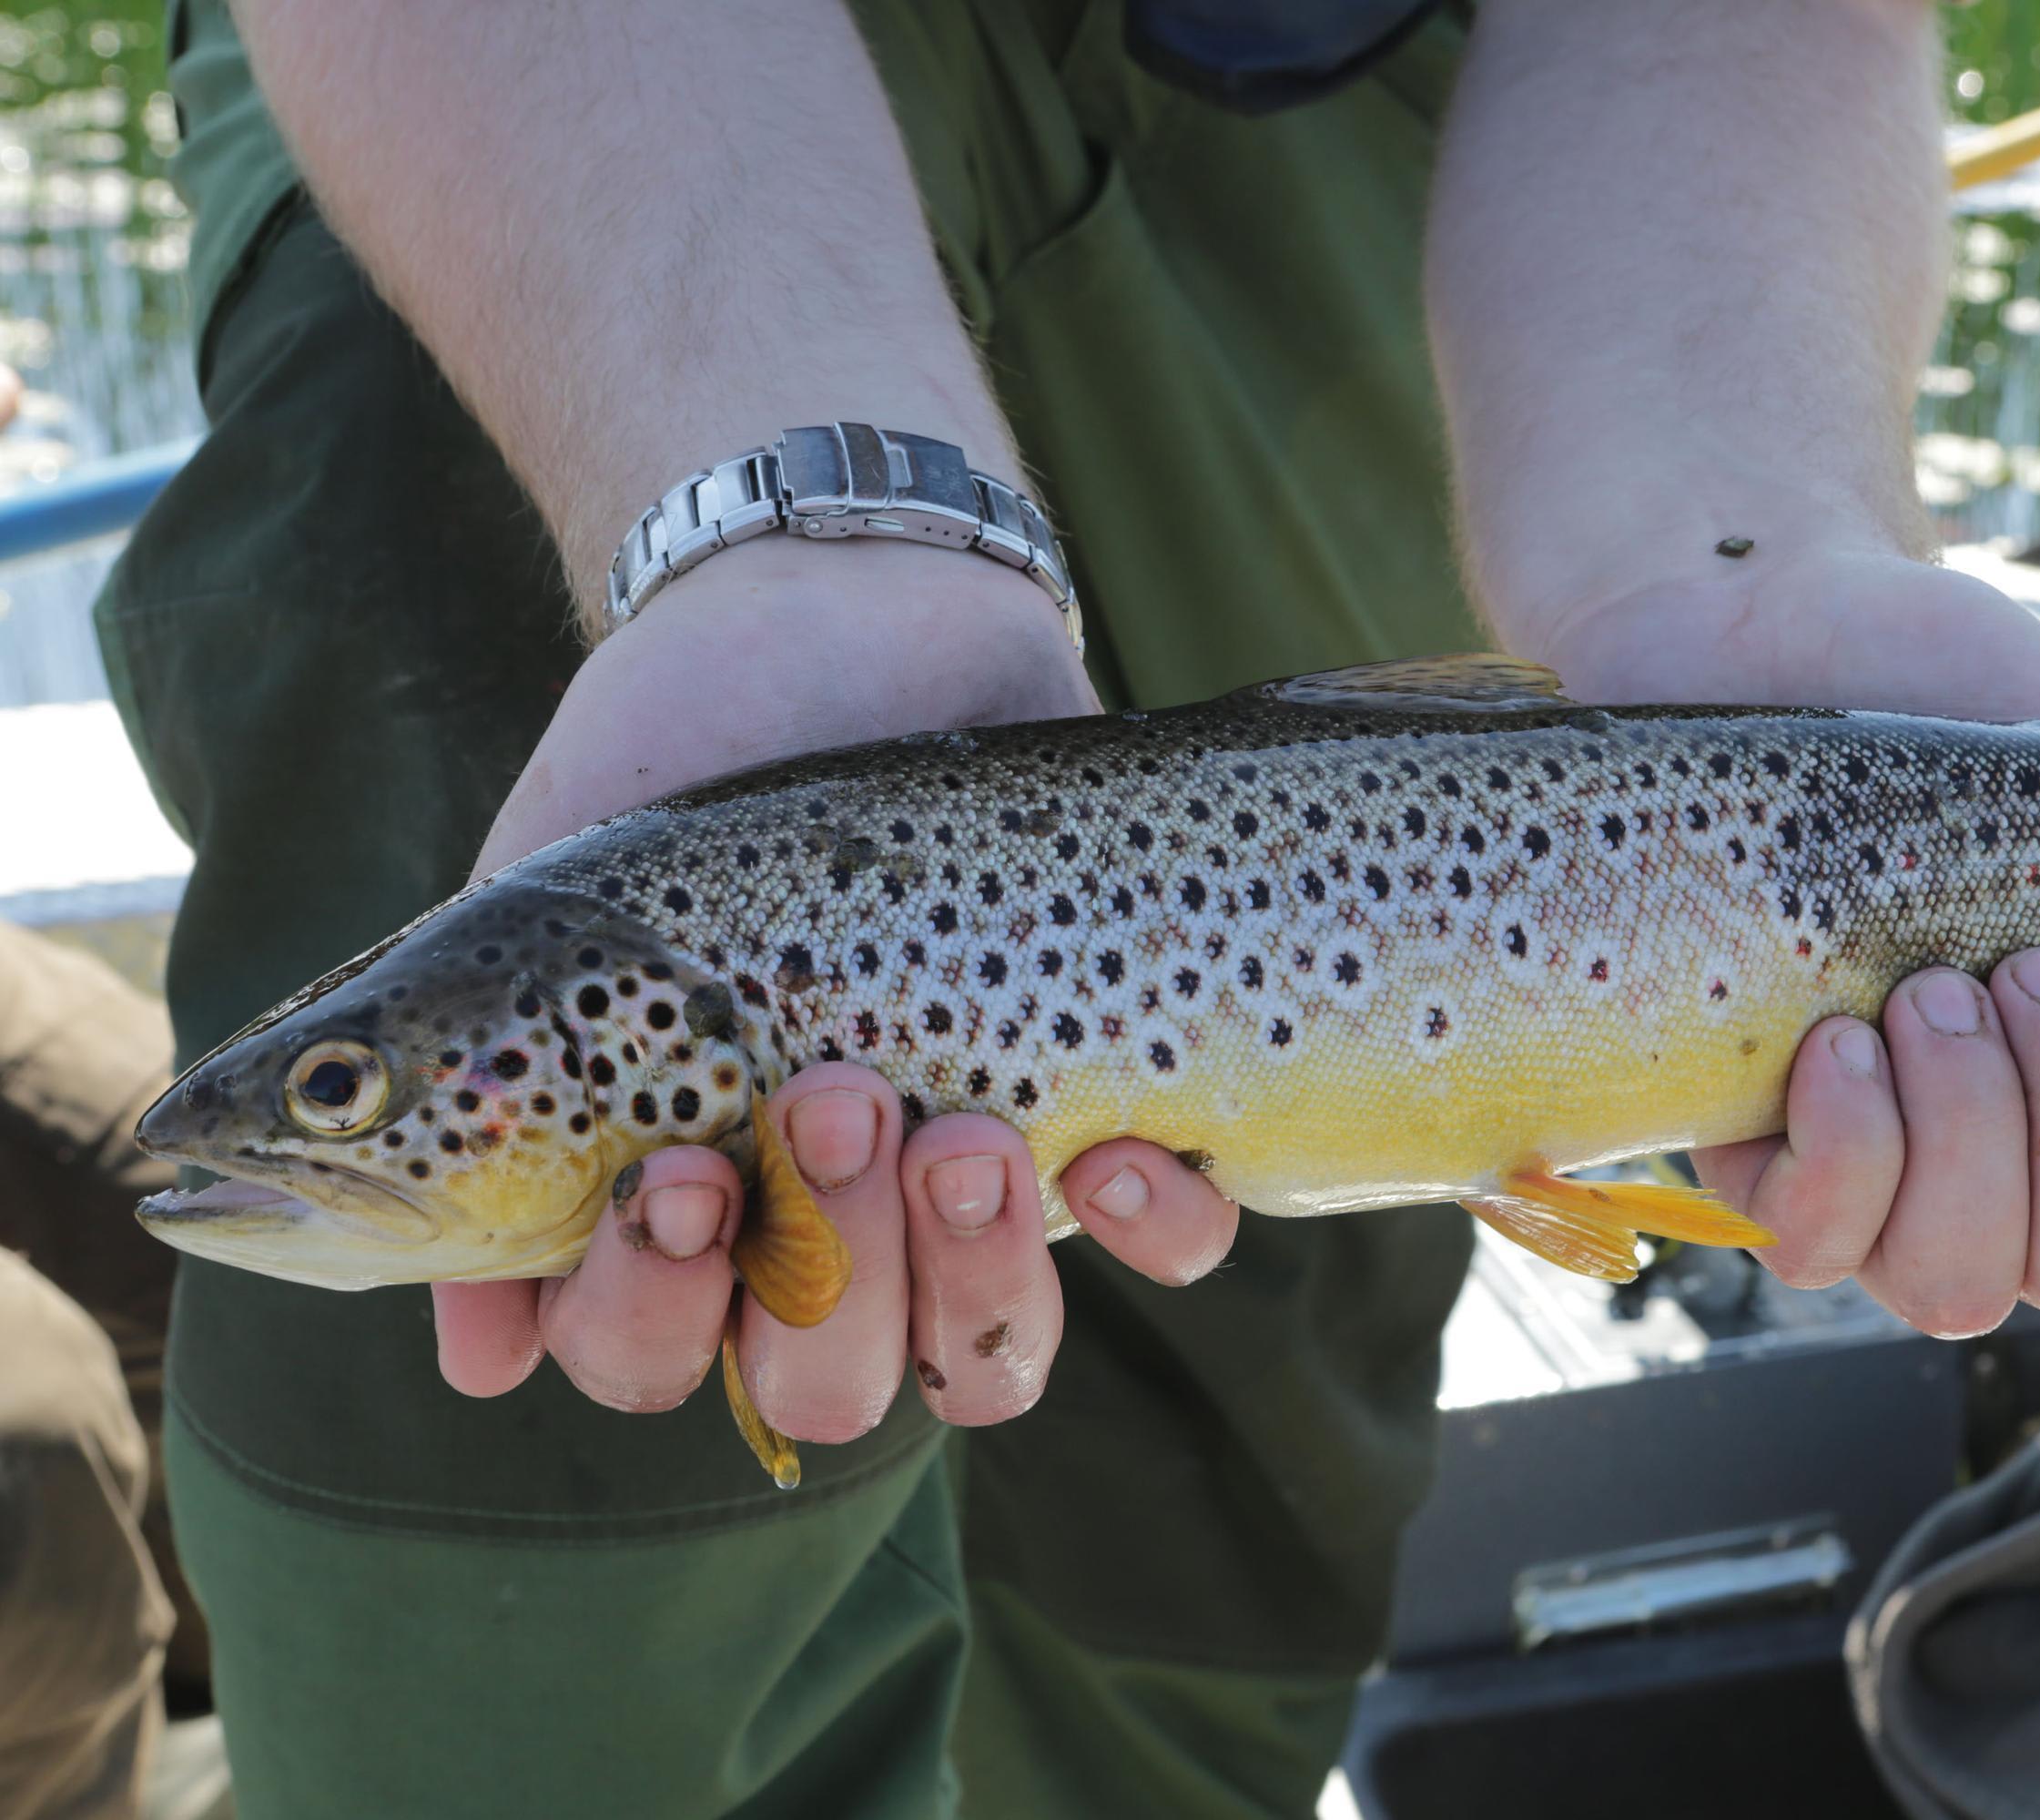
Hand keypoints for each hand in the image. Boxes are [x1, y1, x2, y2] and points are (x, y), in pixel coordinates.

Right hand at [432, 542, 1238, 1434]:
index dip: (655, 1319)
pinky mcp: (1116, 1099)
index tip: (676, 1175)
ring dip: (974, 1272)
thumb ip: (495, 1108)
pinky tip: (1116, 1148)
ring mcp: (975, 1172)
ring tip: (965, 1130)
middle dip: (828, 1281)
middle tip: (831, 1097)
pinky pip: (1171, 1247)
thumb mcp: (549, 912)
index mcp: (678, 1192)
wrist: (847, 602)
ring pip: (986, 1350)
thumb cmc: (678, 751)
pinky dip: (1152, 1231)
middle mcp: (830, 1218)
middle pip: (824, 1386)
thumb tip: (481, 1357)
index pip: (649, 1357)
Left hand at [1534, 545, 2039, 1333]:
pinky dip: (1854, 1148)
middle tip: (2037, 965)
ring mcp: (1871, 1174)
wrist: (1765, 624)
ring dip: (1975, 1129)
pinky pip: (1818, 1246)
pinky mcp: (1745, 1155)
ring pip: (1961, 1280)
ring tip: (1932, 990)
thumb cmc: (1939, 707)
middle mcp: (1992, 1161)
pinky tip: (1843, 1040)